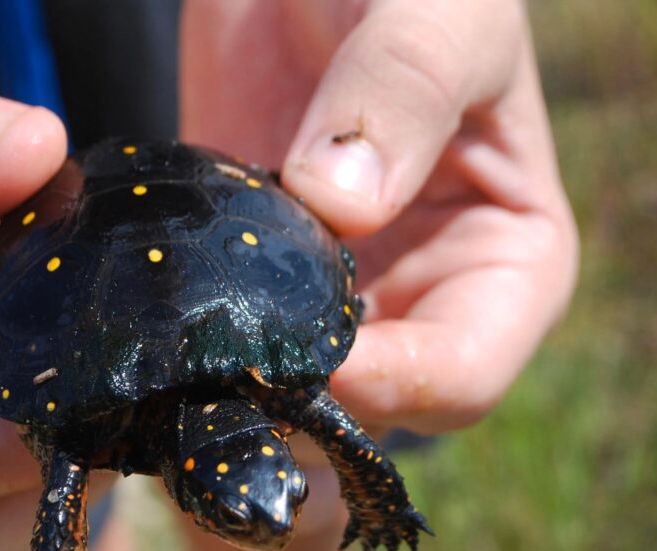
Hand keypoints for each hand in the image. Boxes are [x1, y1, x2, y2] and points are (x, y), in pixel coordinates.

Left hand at [182, 0, 577, 432]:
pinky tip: (149, 334)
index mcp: (508, 260)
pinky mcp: (254, 272)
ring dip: (237, 387)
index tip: (322, 361)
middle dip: (305, 401)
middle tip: (229, 379)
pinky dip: (191, 345)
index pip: (467, 373)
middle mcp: (423, 297)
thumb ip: (406, 87)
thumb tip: (341, 205)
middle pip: (371, 405)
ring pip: (289, 386)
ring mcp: (332, 291)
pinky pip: (224, 334)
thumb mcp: (443, 8)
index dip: (398, 384)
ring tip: (181, 372)